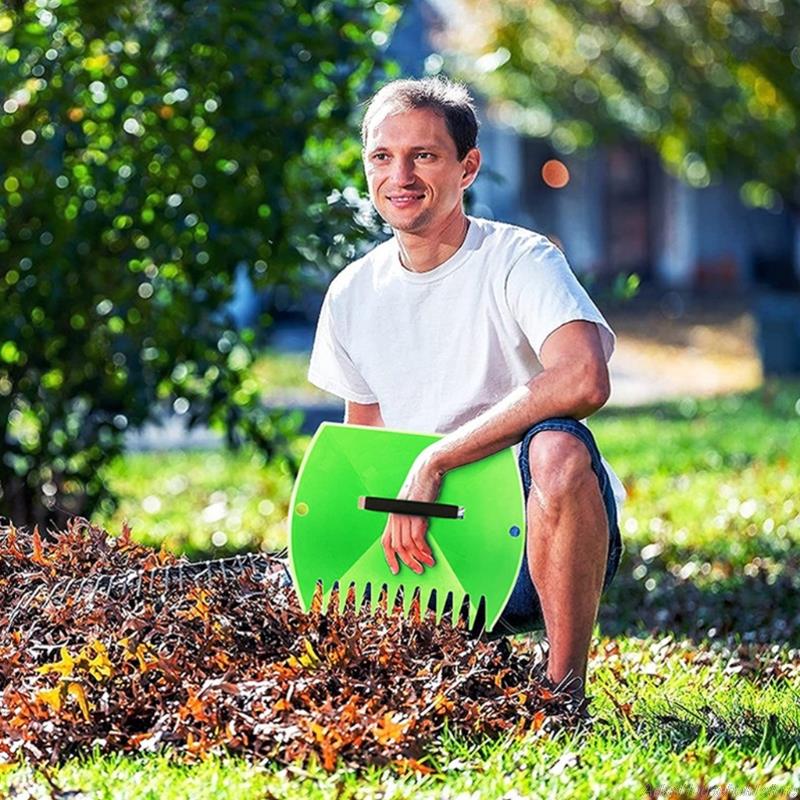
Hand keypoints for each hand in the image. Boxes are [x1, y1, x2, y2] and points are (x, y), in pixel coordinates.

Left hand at [381, 448, 443, 574]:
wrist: (427, 470)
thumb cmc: (422, 485)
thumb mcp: (411, 504)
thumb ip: (409, 519)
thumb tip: (414, 540)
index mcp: (392, 514)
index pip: (386, 541)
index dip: (389, 557)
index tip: (395, 569)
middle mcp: (395, 515)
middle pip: (397, 546)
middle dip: (407, 561)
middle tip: (418, 569)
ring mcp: (404, 515)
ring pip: (407, 545)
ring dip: (418, 557)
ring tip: (428, 563)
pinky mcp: (415, 513)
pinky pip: (417, 538)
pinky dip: (423, 549)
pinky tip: (429, 553)